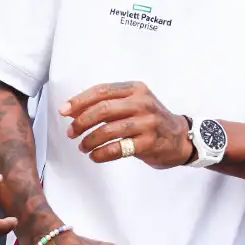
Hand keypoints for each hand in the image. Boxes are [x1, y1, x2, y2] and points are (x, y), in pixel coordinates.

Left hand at [61, 81, 193, 168]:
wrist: (180, 138)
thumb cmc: (150, 120)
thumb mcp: (134, 103)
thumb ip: (108, 104)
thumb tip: (73, 111)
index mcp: (136, 89)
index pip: (101, 91)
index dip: (79, 101)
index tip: (64, 111)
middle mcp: (142, 103)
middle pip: (103, 110)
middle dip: (81, 122)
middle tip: (71, 133)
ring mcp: (147, 123)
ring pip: (108, 130)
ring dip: (89, 140)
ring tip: (83, 147)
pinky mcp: (149, 142)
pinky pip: (118, 148)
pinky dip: (102, 154)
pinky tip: (95, 156)